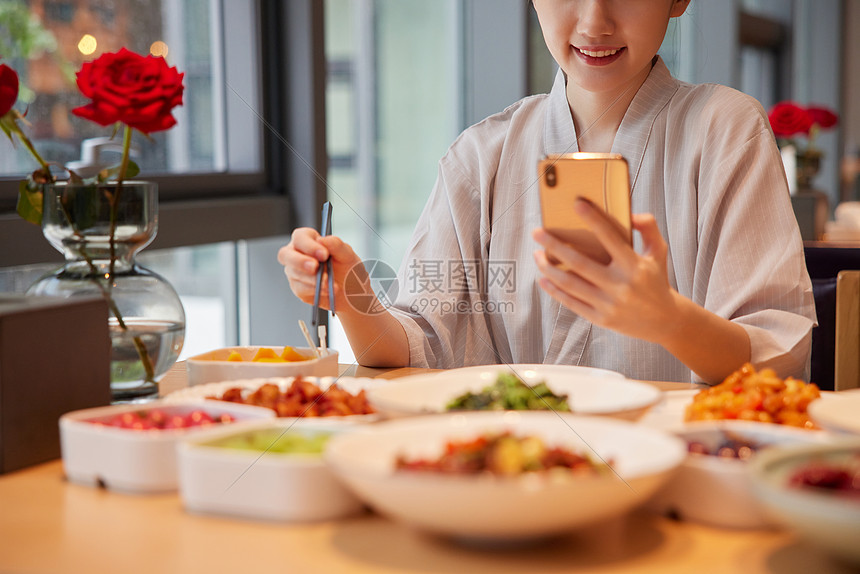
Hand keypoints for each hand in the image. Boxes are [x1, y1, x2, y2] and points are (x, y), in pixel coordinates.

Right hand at [277, 227, 363, 311]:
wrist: (352, 290)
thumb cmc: (347, 268)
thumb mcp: (347, 254)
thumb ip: (336, 244)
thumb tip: (322, 240)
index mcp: (309, 240)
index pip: (300, 237)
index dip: (309, 245)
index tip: (323, 254)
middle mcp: (298, 254)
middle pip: (285, 254)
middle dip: (300, 261)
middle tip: (315, 267)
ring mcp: (295, 272)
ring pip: (293, 273)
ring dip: (312, 279)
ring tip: (329, 282)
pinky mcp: (298, 288)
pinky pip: (300, 288)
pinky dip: (315, 290)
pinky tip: (327, 290)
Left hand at [532, 199, 679, 344]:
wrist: (664, 321)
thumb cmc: (656, 279)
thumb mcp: (659, 252)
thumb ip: (649, 227)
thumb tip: (630, 214)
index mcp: (634, 266)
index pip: (610, 237)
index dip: (593, 219)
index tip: (576, 203)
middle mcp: (620, 285)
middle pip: (579, 262)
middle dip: (554, 245)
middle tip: (537, 232)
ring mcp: (609, 304)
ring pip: (570, 283)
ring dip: (548, 268)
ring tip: (536, 254)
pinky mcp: (601, 319)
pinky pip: (571, 302)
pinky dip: (554, 290)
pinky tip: (542, 278)